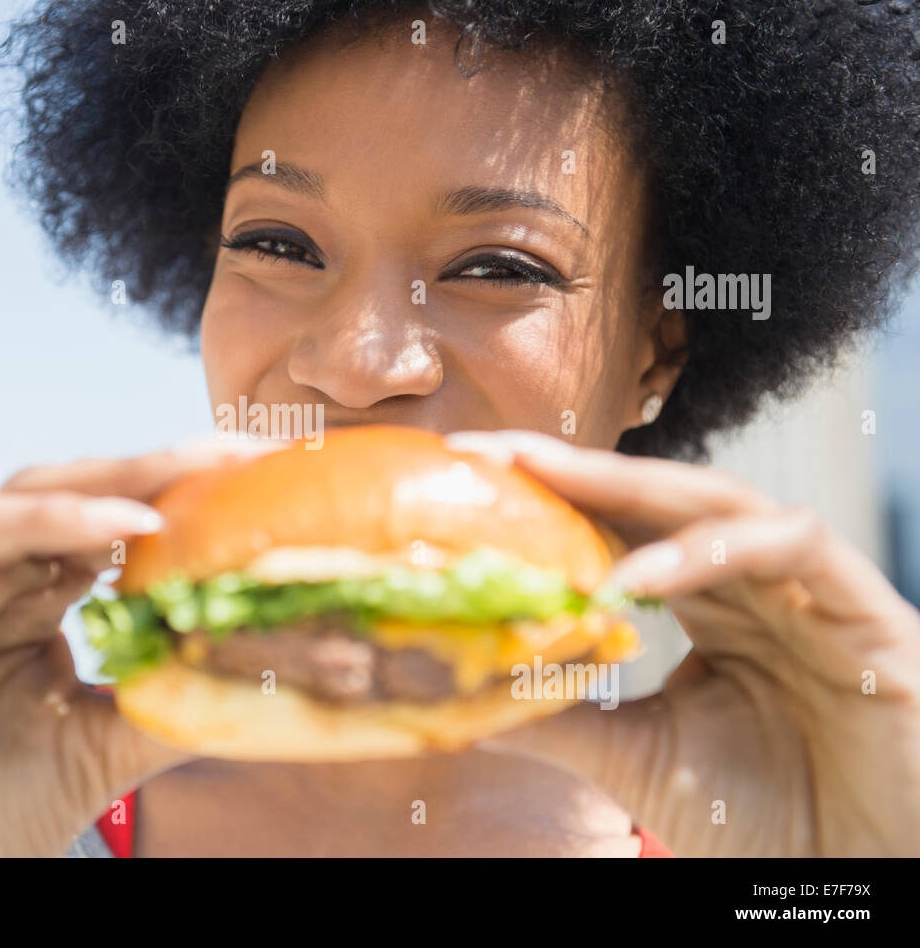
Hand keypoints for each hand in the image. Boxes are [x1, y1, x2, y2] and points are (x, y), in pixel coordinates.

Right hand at [0, 437, 282, 855]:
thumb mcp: (105, 748)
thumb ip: (169, 705)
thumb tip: (264, 676)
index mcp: (37, 599)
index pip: (115, 520)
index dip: (186, 492)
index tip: (266, 474)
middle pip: (82, 490)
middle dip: (164, 464)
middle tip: (245, 451)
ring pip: (31, 494)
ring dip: (117, 477)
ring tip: (195, 470)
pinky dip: (52, 519)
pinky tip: (125, 523)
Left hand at [448, 430, 919, 856]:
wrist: (860, 878)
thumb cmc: (766, 818)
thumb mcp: (640, 758)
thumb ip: (566, 717)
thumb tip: (463, 699)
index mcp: (709, 602)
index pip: (623, 525)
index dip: (552, 494)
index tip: (468, 473)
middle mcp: (756, 581)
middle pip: (660, 495)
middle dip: (575, 466)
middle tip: (490, 452)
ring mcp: (811, 589)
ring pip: (723, 500)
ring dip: (631, 492)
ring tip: (548, 491)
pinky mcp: (868, 612)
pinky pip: (793, 545)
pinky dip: (710, 551)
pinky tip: (636, 576)